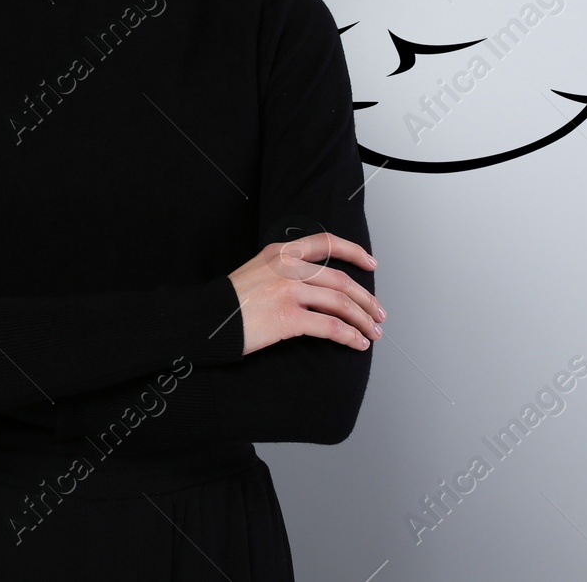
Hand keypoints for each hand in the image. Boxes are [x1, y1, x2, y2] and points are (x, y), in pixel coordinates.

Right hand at [227, 232, 382, 355]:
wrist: (207, 319)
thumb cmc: (231, 302)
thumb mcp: (256, 270)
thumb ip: (284, 269)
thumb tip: (318, 284)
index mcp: (280, 253)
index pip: (326, 243)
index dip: (354, 252)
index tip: (371, 263)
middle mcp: (288, 268)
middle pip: (341, 281)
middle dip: (367, 300)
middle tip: (379, 314)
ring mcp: (289, 292)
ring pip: (341, 303)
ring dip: (363, 320)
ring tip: (373, 333)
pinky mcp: (288, 318)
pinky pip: (331, 326)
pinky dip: (350, 336)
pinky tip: (357, 343)